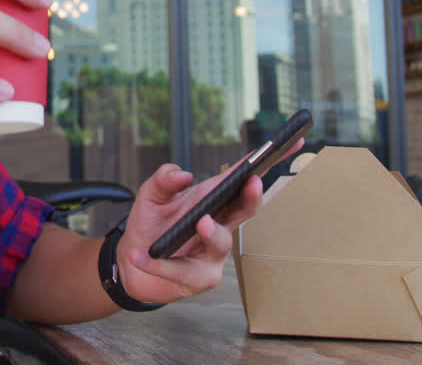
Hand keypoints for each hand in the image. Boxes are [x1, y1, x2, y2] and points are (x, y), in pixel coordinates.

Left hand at [113, 139, 301, 303]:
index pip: (244, 178)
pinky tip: (142, 257)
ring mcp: (214, 252)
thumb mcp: (150, 195)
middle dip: (253, 195)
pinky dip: (162, 265)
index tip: (290, 142)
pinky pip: (186, 271)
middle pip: (246, 208)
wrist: (131, 259)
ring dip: (212, 232)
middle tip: (252, 181)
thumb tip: (184, 175)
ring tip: (200, 222)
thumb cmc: (150, 224)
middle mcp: (220, 223)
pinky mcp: (201, 278)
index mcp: (213, 199)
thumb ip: (163, 179)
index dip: (268, 161)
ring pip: (223, 242)